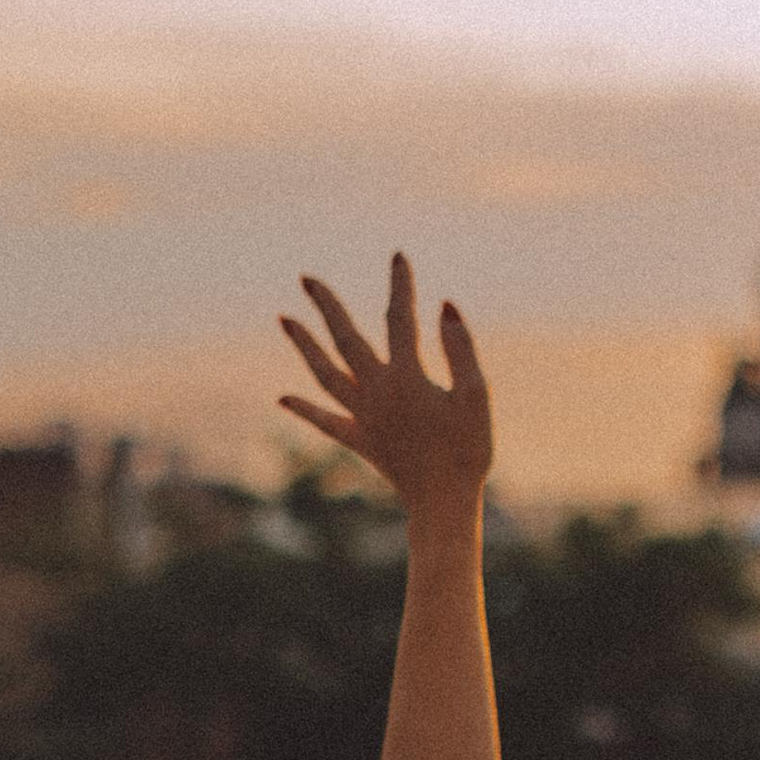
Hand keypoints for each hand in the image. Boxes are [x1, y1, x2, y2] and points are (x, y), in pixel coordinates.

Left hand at [279, 254, 491, 519]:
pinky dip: (304, 408)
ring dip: (303, 346)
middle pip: (344, 340)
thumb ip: (460, 349)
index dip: (399, 286)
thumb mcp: (475, 396)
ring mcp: (362, 418)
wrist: (444, 503)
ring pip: (324, 375)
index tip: (397, 257)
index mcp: (406, 378)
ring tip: (283, 319)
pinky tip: (283, 397)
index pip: (398, 319)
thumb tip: (445, 305)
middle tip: (306, 279)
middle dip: (326, 307)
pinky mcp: (360, 441)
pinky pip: (326, 421)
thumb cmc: (467, 451)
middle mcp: (376, 393)